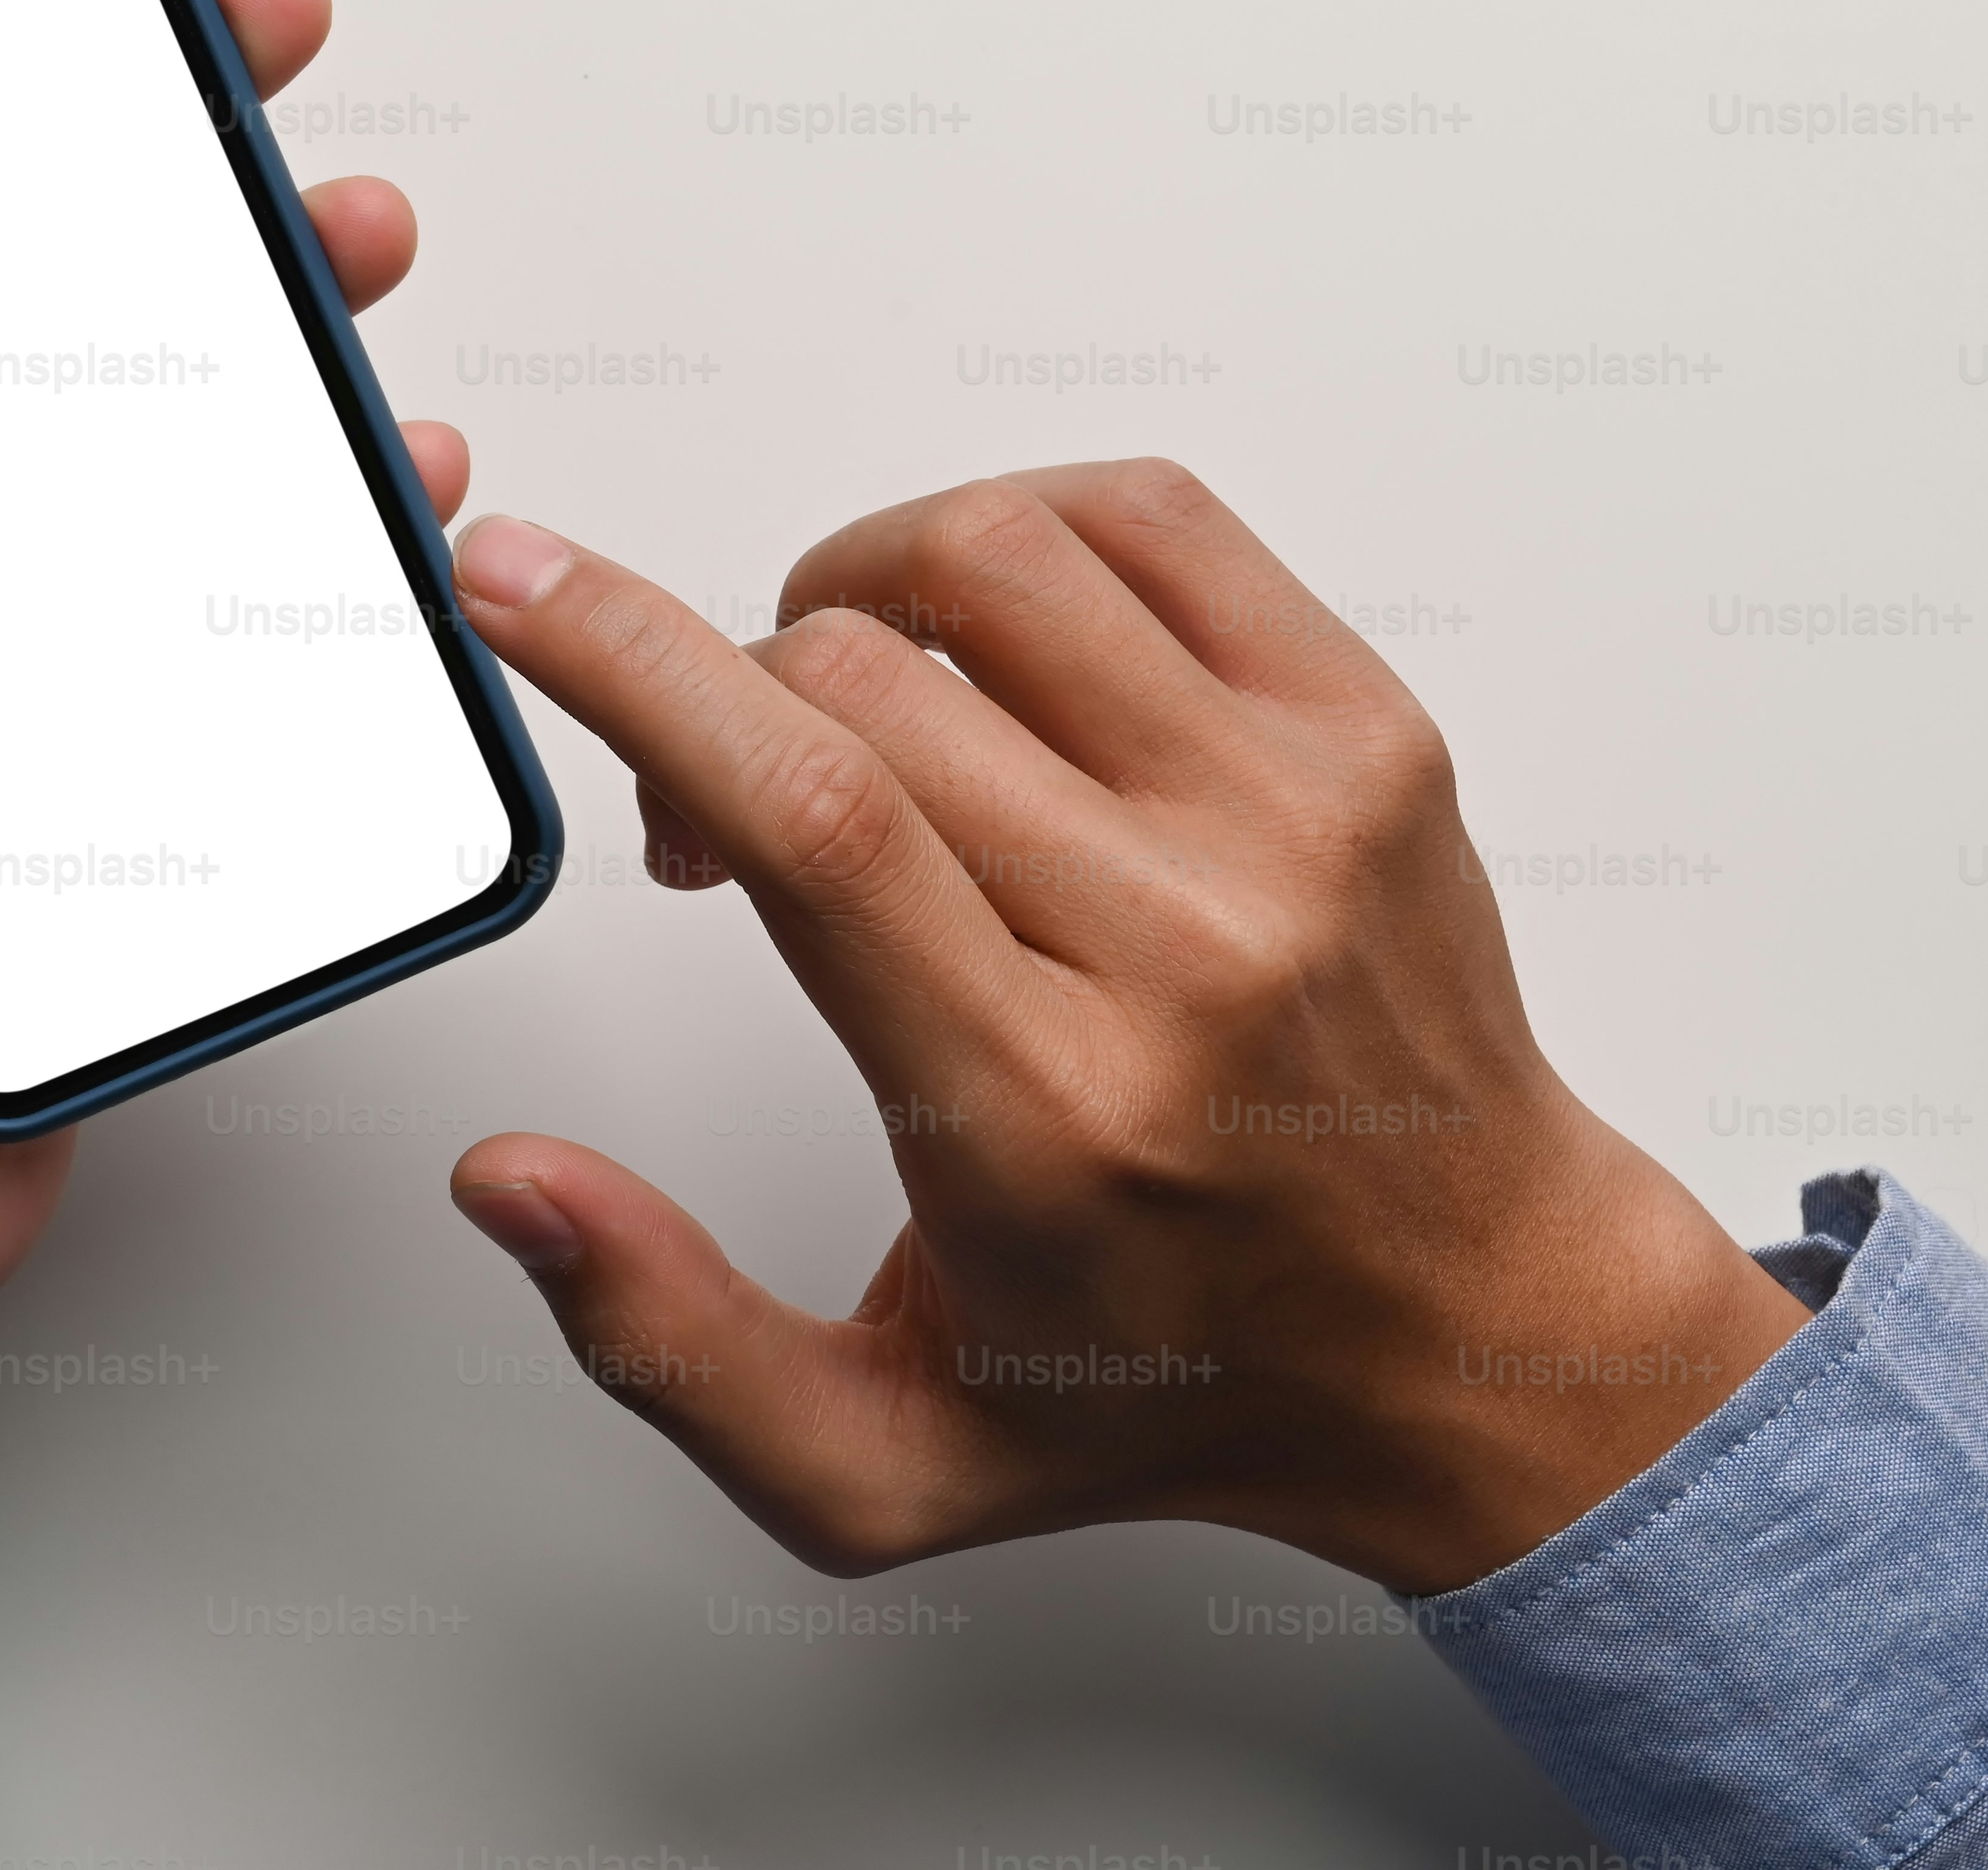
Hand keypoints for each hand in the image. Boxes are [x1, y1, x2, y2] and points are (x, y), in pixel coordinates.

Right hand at [439, 461, 1804, 1593]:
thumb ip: (666, 1340)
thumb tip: (510, 1181)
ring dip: (862, 587)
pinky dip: (1021, 534)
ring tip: (855, 701)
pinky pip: (1152, 520)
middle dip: (722, 690)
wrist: (1477, 1331)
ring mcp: (1296, 820)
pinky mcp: (1371, 733)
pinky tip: (990, 642)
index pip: (812, 816)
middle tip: (720, 808)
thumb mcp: (886, 1467)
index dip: (632, 665)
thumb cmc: (1183, 1371)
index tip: (514, 585)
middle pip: (869, 683)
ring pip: (1001, 558)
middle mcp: (1186, 949)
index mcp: (1045, 1113)